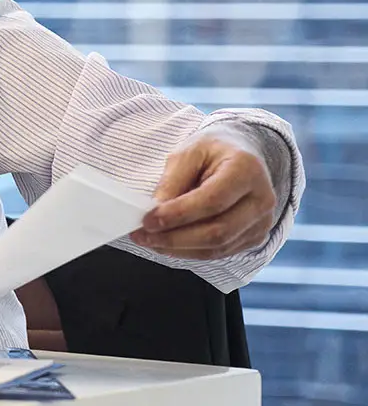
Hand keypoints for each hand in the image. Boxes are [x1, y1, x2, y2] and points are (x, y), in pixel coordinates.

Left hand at [131, 128, 279, 259]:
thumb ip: (172, 181)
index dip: (178, 215)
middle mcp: (262, 199)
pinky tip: (168, 244)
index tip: (148, 220)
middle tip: (142, 235)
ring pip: (218, 247)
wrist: (241, 156)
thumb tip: (156, 211)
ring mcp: (262, 222)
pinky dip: (190, 252)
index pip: (212, 201)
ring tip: (150, 240)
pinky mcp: (255, 237)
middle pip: (218, 231)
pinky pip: (220, 252)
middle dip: (175, 238)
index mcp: (247, 170)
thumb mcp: (189, 153)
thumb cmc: (213, 152)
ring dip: (179, 248)